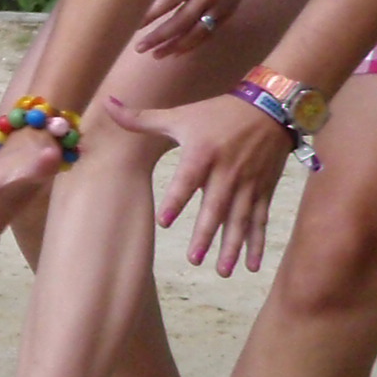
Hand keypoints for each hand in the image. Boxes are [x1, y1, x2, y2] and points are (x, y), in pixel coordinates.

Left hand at [108, 90, 294, 274]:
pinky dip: (256, 244)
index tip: (164, 221)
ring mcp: (248, 184)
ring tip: (222, 271)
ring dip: (232, 246)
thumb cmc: (217, 113)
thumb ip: (141, 118)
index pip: (187, 180)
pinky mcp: (263, 190)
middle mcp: (227, 172)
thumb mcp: (179, 114)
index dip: (176, 200)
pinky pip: (260, 221)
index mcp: (202, 154)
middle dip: (205, 235)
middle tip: (193, 259)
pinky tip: (251, 266)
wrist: (269, 106)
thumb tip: (108, 105)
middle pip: (215, 207)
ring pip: (240, 220)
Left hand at [136, 0, 267, 58]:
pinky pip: (208, 33)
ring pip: (194, 33)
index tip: (130, 26)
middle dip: (158, 38)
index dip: (148, 16)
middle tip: (140, 48)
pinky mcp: (228, 12)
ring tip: (157, 55)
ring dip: (174, 46)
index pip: (166, 2)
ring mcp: (219, 6)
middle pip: (179, 22)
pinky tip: (179, 51)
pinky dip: (193, 43)